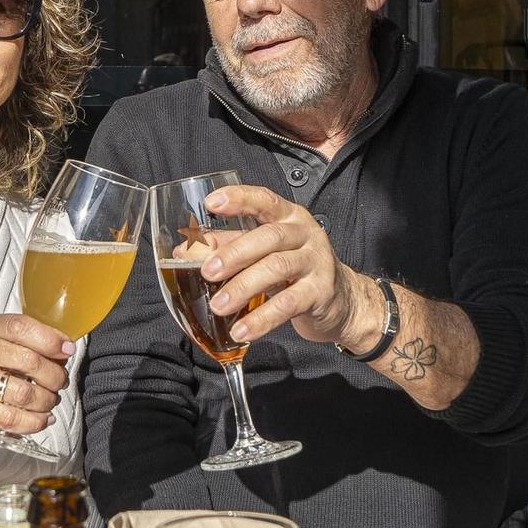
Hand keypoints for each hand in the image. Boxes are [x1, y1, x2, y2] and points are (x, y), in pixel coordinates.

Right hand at [0, 314, 74, 450]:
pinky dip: (34, 422)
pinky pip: (13, 418)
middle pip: (31, 362)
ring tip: (48, 401)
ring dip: (46, 401)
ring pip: (25, 393)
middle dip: (55, 376)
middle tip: (59, 382)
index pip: (23, 327)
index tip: (67, 350)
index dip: (51, 339)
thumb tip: (62, 349)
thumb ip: (19, 341)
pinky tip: (42, 419)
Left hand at [199, 183, 358, 348]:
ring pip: (277, 268)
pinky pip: (288, 304)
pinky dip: (262, 318)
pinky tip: (242, 329)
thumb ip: (229, 245)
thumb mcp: (263, 252)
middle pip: (268, 236)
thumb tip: (185, 250)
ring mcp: (316, 261)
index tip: (211, 203)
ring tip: (219, 305)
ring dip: (243, 287)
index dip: (238, 199)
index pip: (264, 200)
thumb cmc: (295, 270)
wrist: (342, 300)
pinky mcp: (321, 292)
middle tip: (207, 271)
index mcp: (288, 216)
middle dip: (234, 253)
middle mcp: (305, 233)